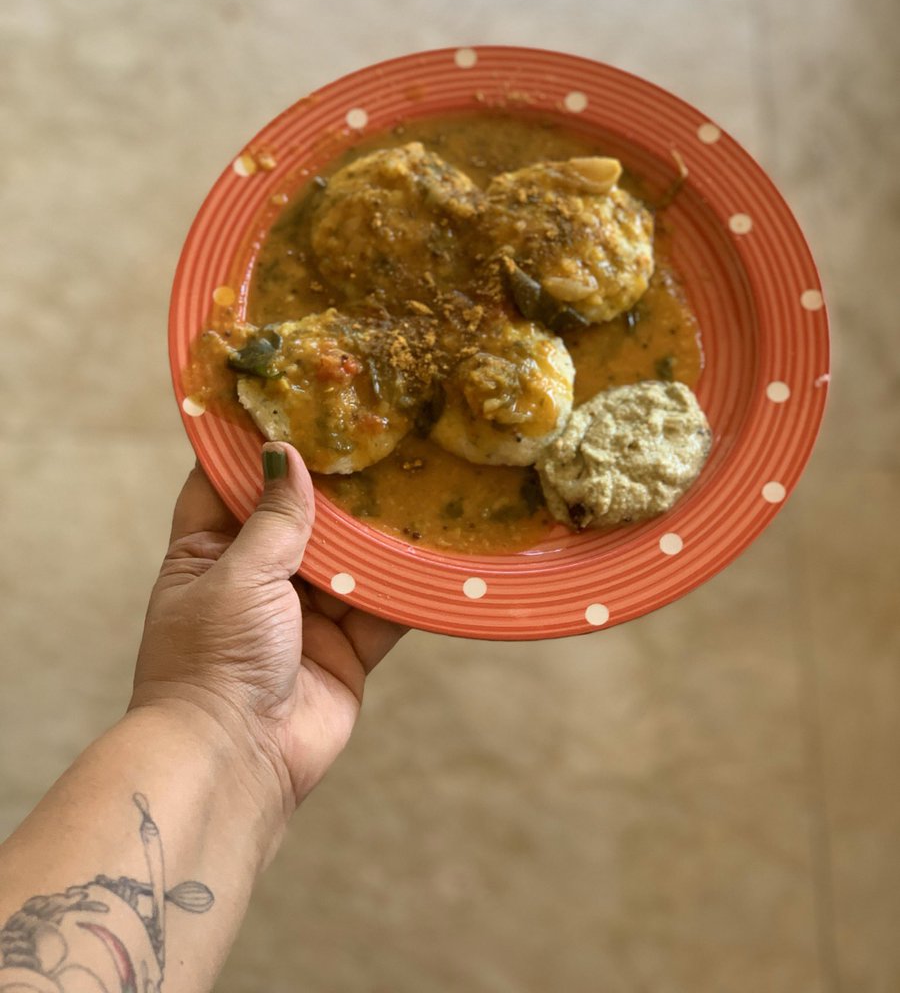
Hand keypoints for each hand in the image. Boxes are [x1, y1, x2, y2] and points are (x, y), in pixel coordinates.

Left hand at [131, 444, 405, 819]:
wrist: (235, 761)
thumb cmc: (214, 661)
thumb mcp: (238, 574)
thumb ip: (274, 518)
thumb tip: (287, 455)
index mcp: (206, 555)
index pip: (226, 486)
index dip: (253, 448)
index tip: (287, 402)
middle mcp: (255, 580)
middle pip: (299, 519)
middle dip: (332, 486)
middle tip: (372, 433)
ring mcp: (303, 616)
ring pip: (348, 561)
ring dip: (376, 532)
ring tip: (414, 477)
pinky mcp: (346, 650)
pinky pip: (382, 609)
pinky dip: (407, 587)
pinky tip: (437, 549)